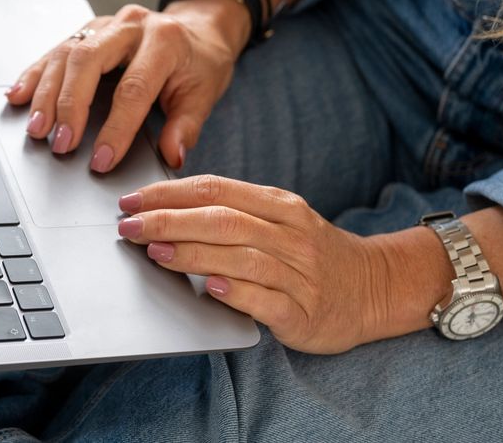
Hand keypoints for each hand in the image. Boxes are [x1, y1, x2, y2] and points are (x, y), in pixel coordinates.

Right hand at [5, 0, 248, 171]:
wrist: (198, 27)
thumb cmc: (200, 63)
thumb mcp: (204, 94)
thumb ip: (186, 126)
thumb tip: (172, 156)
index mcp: (164, 40)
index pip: (132, 88)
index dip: (115, 128)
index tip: (102, 160)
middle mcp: (130, 26)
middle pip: (87, 61)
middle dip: (69, 106)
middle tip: (60, 144)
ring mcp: (105, 24)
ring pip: (65, 53)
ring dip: (46, 94)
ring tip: (36, 129)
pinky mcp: (87, 29)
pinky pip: (54, 50)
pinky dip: (34, 75)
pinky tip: (17, 96)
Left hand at [117, 175, 392, 353]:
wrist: (373, 288)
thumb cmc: (309, 253)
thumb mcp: (278, 219)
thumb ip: (231, 210)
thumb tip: (164, 205)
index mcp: (280, 205)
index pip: (216, 190)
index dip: (168, 193)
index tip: (131, 199)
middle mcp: (291, 235)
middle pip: (222, 221)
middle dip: (168, 221)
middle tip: (129, 226)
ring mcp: (299, 274)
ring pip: (240, 257)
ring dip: (192, 254)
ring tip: (155, 253)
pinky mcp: (303, 312)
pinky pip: (265, 300)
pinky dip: (234, 292)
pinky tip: (206, 288)